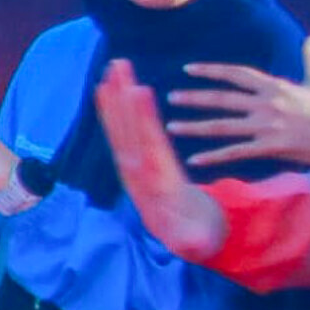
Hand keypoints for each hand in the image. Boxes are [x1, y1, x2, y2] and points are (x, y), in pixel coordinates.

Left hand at [93, 58, 229, 262]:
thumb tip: (194, 243)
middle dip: (123, 99)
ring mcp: (131, 168)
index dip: (144, 121)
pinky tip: (109, 87)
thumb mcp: (200, 244)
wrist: (185, 237)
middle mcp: (138, 175)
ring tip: (112, 67)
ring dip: (115, 98)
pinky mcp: (132, 162)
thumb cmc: (198, 236)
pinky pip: (121, 132)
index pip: (150, 149)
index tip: (140, 91)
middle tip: (118, 66)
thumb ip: (196, 243)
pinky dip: (114, 110)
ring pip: (121, 129)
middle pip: (129, 133)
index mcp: (158, 187)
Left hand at [164, 38, 309, 169]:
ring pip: (222, 126)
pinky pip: (235, 152)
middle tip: (171, 97)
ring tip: (171, 126)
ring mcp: (266, 126)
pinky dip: (213, 156)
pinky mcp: (269, 147)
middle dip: (194, 97)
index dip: (212, 70)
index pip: (237, 74)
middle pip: (222, 99)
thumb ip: (309, 59)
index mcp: (275, 86)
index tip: (189, 69)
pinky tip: (193, 160)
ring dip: (194, 126)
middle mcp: (267, 104)